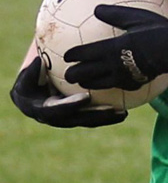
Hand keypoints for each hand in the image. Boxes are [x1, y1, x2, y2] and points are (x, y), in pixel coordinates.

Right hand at [10, 56, 126, 127]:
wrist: (32, 81)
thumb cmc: (29, 69)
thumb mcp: (27, 65)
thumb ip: (32, 65)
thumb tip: (38, 61)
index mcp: (34, 107)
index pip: (52, 110)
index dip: (68, 106)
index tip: (85, 99)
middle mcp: (48, 117)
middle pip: (73, 120)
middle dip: (93, 116)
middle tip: (111, 109)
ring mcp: (62, 119)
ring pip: (85, 121)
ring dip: (104, 118)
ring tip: (123, 113)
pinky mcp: (73, 118)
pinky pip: (90, 118)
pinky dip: (106, 115)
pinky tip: (123, 110)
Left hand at [64, 5, 167, 90]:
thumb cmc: (157, 30)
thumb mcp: (135, 17)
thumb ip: (114, 14)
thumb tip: (97, 9)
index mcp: (112, 48)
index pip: (86, 54)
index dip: (74, 56)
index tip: (65, 56)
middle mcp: (115, 65)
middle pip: (88, 73)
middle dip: (75, 75)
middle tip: (66, 75)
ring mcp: (125, 77)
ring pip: (100, 84)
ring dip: (88, 84)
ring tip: (82, 84)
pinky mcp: (135, 83)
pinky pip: (117, 87)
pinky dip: (108, 87)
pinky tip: (108, 85)